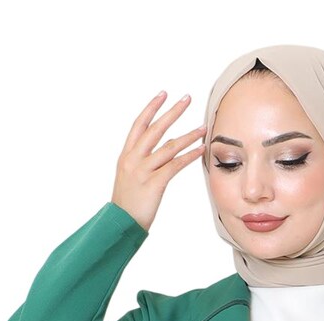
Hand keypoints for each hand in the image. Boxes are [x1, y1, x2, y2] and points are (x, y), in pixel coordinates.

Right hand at [111, 91, 207, 232]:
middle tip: (187, 99)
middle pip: (155, 129)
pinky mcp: (153, 184)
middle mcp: (133, 159)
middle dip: (172, 112)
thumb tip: (163, 147)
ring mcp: (143, 171)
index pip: (139, 125)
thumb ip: (142, 160)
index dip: (151, 108)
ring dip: (188, 136)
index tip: (163, 94)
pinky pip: (174, 166)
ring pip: (168, 147)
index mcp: (126, 155)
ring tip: (203, 128)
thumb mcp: (130, 176)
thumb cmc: (128, 203)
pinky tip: (200, 150)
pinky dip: (189, 157)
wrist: (120, 224)